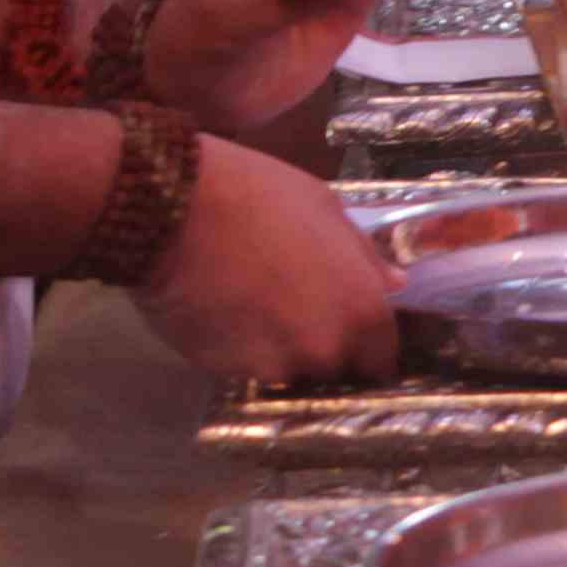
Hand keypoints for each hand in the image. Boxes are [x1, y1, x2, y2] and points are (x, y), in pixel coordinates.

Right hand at [133, 135, 402, 383]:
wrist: (174, 209)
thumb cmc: (259, 194)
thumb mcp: (326, 208)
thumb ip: (365, 256)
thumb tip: (393, 284)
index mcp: (362, 312)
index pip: (381, 357)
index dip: (366, 343)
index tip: (347, 325)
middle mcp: (325, 351)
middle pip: (335, 366)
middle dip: (321, 343)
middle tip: (292, 303)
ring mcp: (275, 366)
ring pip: (288, 367)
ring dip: (278, 346)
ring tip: (251, 302)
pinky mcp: (227, 372)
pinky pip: (245, 365)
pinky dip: (240, 346)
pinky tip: (222, 310)